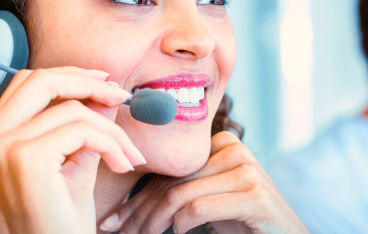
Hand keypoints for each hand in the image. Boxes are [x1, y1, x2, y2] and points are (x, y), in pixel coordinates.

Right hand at [0, 67, 145, 233]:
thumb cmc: (62, 216)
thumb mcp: (75, 159)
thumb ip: (85, 123)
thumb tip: (107, 90)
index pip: (28, 82)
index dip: (69, 75)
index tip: (104, 82)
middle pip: (42, 80)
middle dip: (88, 83)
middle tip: (121, 97)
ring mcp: (3, 147)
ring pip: (72, 109)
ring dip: (112, 131)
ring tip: (128, 155)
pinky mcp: (26, 158)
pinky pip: (82, 130)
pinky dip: (111, 144)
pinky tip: (121, 165)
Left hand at [102, 131, 308, 233]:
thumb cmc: (244, 223)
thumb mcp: (211, 201)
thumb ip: (183, 191)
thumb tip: (127, 206)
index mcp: (223, 144)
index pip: (169, 171)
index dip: (136, 198)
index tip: (113, 220)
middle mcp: (235, 150)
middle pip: (172, 182)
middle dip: (138, 212)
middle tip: (114, 231)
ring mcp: (247, 170)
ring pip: (180, 196)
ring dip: (152, 223)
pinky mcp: (254, 195)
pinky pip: (199, 208)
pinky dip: (181, 224)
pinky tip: (178, 232)